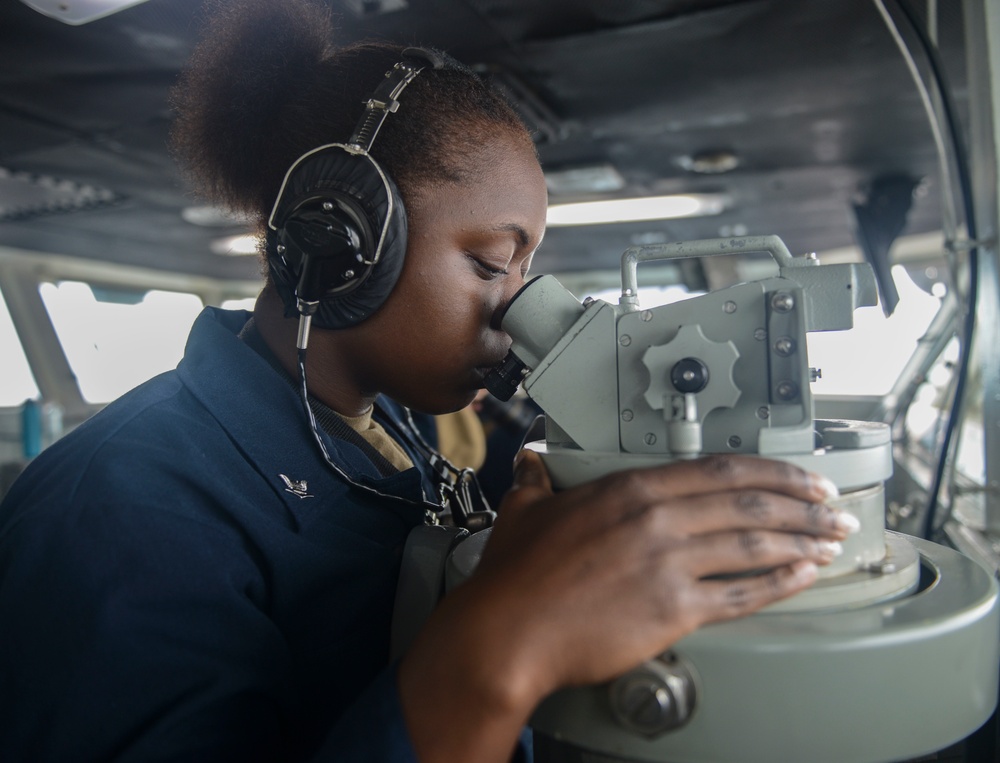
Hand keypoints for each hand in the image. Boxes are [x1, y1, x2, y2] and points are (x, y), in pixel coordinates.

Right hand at [399, 452, 853, 761]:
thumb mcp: (526, 509)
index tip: (800, 474)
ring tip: (832, 539)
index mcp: (631, 490)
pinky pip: (742, 595)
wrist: (509, 632)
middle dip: (803, 501)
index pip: (720, 468)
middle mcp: (659, 520)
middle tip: (832, 505)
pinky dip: (781, 584)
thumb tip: (532, 461)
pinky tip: (803, 577)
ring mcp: (671, 564)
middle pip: (750, 501)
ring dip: (803, 539)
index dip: (772, 470)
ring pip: (756, 543)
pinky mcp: (675, 610)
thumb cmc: (516, 576)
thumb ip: (539, 479)